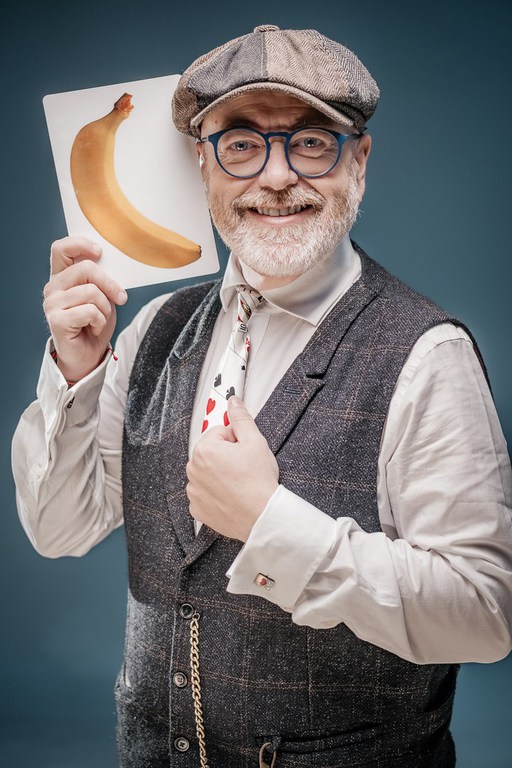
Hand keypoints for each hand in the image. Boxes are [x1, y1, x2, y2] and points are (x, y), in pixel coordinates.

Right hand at [43, 236, 126, 381]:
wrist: (87, 357)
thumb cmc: (94, 325)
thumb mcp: (102, 297)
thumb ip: (100, 280)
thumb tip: (109, 264)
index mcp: (61, 278)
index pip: (61, 249)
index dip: (80, 244)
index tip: (100, 252)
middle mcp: (53, 289)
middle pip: (85, 269)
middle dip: (110, 284)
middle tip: (120, 297)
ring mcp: (52, 304)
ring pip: (91, 292)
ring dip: (105, 308)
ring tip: (100, 319)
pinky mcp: (57, 320)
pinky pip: (90, 311)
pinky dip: (100, 321)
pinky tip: (94, 328)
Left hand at [186, 397, 278, 540]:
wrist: (262, 516)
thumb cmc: (258, 481)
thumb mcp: (255, 441)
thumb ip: (240, 418)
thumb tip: (233, 401)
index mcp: (204, 449)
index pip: (220, 433)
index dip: (237, 441)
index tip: (245, 453)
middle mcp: (193, 470)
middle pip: (211, 453)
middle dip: (226, 457)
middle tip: (244, 469)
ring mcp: (193, 491)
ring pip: (207, 473)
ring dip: (220, 475)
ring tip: (239, 484)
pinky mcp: (197, 508)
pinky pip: (204, 494)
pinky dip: (215, 494)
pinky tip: (231, 496)